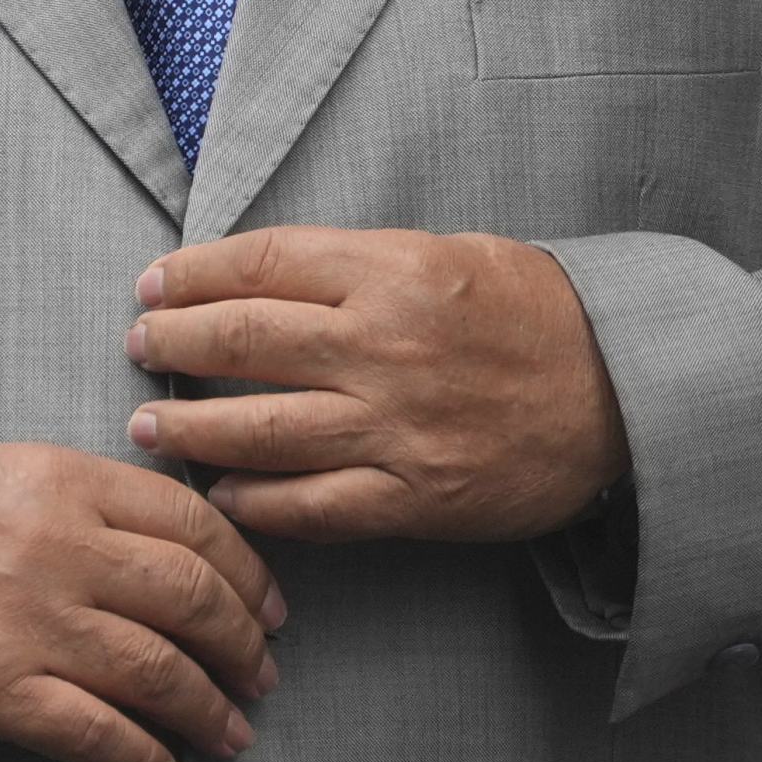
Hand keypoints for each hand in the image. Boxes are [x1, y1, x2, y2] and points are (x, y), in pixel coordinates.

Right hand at [0, 442, 285, 761]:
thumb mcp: (4, 473)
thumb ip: (87, 499)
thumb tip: (173, 542)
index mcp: (63, 480)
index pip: (193, 519)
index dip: (248, 571)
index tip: (269, 606)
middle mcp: (57, 545)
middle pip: (191, 595)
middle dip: (244, 644)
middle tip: (262, 674)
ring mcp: (28, 620)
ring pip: (159, 668)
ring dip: (209, 708)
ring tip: (230, 732)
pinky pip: (98, 732)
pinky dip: (144, 759)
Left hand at [125, 226, 630, 543]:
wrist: (624, 393)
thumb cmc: (533, 314)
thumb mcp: (448, 254)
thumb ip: (357, 267)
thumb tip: (258, 279)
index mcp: (391, 270)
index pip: (259, 265)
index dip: (191, 275)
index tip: (154, 284)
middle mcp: (383, 345)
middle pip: (242, 341)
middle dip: (172, 344)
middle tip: (137, 346)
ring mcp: (395, 427)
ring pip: (259, 429)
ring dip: (189, 428)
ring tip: (149, 425)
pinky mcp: (414, 498)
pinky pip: (310, 507)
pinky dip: (253, 502)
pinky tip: (220, 493)